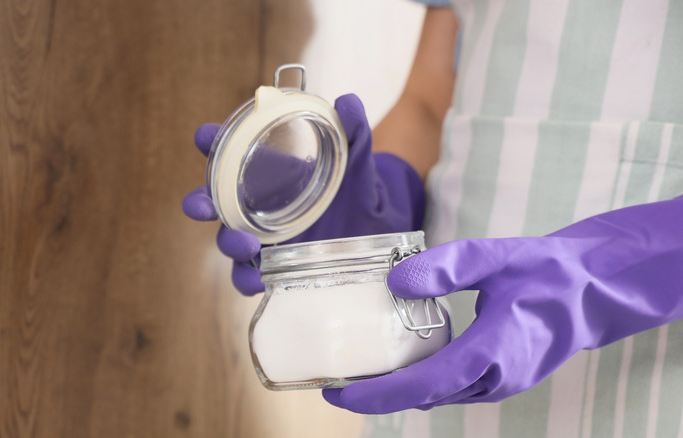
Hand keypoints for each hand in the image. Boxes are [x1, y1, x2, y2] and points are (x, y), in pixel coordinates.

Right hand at [182, 94, 425, 294]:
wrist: (374, 231)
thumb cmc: (355, 191)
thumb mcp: (357, 165)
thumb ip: (354, 134)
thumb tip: (349, 102)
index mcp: (267, 169)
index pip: (228, 150)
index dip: (210, 142)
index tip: (205, 136)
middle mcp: (255, 202)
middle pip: (213, 201)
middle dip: (200, 201)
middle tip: (202, 205)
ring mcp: (261, 236)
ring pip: (227, 240)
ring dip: (227, 242)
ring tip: (246, 245)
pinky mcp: (272, 266)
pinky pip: (249, 276)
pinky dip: (248, 280)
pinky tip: (259, 280)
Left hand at [323, 196, 682, 413]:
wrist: (591, 293)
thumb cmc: (546, 273)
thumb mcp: (495, 256)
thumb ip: (446, 267)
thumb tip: (395, 282)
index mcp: (491, 353)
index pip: (420, 386)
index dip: (374, 393)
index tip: (335, 391)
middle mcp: (492, 380)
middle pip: (419, 397)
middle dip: (374, 394)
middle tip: (332, 377)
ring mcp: (496, 385)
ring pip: (433, 395)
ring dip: (394, 389)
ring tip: (354, 369)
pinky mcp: (496, 380)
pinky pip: (447, 388)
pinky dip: (417, 382)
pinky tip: (396, 361)